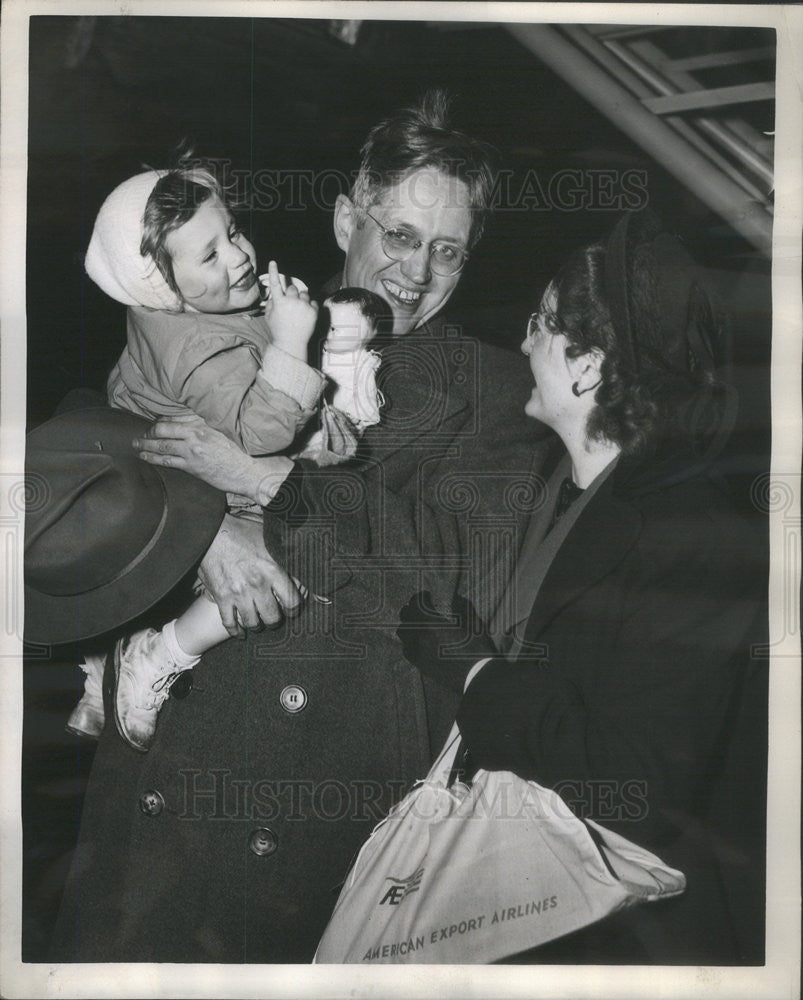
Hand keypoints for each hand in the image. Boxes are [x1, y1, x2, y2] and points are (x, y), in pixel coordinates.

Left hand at [133, 414, 292, 504]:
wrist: (246, 470)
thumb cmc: (236, 453)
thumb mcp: (222, 432)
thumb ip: (204, 427)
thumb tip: (186, 426)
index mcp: (204, 422)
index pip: (176, 417)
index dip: (161, 420)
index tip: (155, 424)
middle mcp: (197, 432)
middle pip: (164, 428)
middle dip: (150, 432)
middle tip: (142, 436)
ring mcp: (193, 449)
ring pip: (162, 444)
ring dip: (145, 445)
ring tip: (136, 445)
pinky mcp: (192, 465)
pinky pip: (167, 460)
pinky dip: (153, 458)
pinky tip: (144, 457)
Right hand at [198, 513, 303, 636]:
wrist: (209, 531)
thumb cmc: (241, 530)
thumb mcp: (270, 536)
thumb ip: (286, 550)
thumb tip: (304, 557)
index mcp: (273, 570)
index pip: (292, 601)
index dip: (294, 608)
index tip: (292, 608)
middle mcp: (257, 585)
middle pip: (273, 618)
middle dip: (275, 620)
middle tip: (274, 617)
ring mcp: (238, 593)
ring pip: (252, 623)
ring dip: (256, 625)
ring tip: (258, 623)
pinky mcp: (221, 597)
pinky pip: (229, 623)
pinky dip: (235, 631)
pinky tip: (240, 632)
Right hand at [263, 260, 317, 359]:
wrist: (292, 343)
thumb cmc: (278, 330)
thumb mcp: (269, 317)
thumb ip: (271, 303)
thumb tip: (276, 295)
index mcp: (279, 302)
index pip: (275, 284)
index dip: (273, 272)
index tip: (273, 262)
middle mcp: (291, 301)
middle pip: (292, 288)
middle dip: (292, 294)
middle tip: (291, 306)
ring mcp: (303, 305)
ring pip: (304, 294)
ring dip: (302, 300)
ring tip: (299, 312)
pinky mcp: (314, 310)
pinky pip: (312, 301)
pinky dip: (310, 307)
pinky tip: (305, 316)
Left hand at [396, 592, 495, 681]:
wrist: (476, 678)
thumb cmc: (477, 650)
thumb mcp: (474, 625)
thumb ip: (464, 608)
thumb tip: (457, 598)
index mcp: (432, 624)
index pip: (416, 604)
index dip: (420, 597)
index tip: (427, 595)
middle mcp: (420, 637)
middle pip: (405, 617)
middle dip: (411, 609)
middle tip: (420, 607)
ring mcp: (418, 653)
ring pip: (402, 634)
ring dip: (408, 625)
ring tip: (418, 624)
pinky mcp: (420, 665)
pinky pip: (407, 650)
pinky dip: (409, 642)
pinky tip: (419, 642)